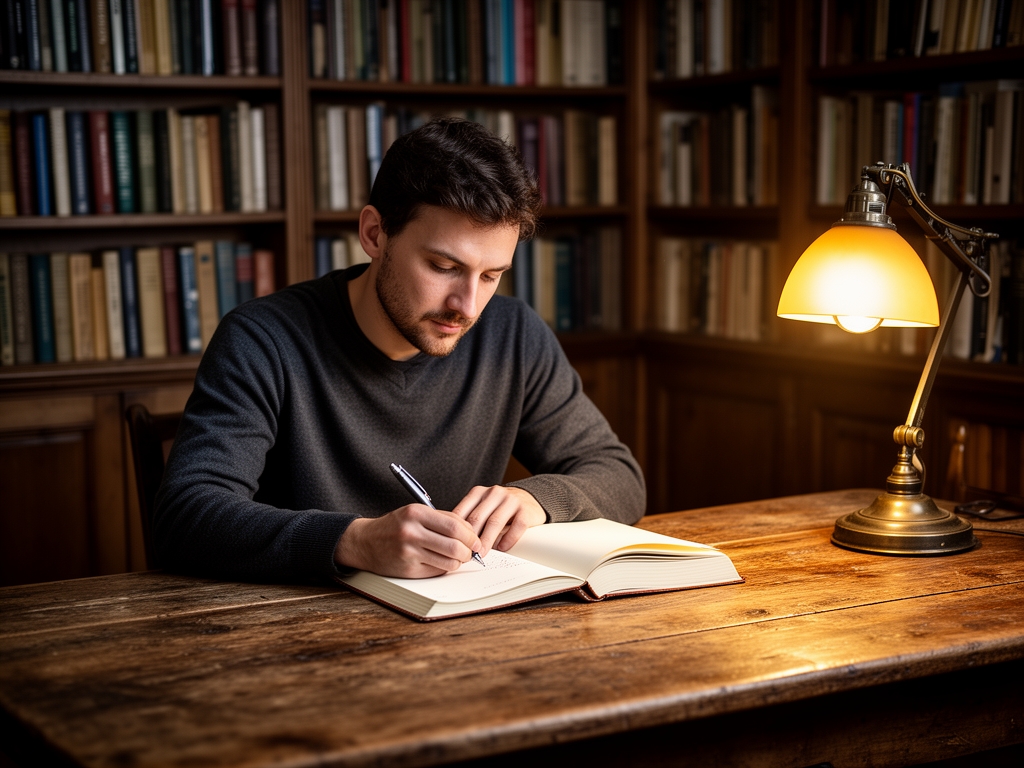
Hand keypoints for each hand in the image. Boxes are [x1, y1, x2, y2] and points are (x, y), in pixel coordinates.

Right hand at [334, 505, 480, 577]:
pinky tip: (441, 562)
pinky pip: (437, 571)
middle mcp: (411, 532)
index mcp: (416, 513)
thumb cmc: (394, 526)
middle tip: (471, 552)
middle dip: (469, 551)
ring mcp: (409, 552)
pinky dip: (445, 568)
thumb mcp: (415, 513)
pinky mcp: (408, 569)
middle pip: (455, 545)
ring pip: (449, 562)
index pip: (455, 526)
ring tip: (457, 557)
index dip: (471, 535)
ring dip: (458, 562)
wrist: (365, 542)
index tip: (476, 540)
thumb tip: (470, 532)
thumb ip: (442, 519)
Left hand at [453, 486, 545, 554]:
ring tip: (481, 554)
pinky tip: (502, 548)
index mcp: (478, 492)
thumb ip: (469, 519)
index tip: (454, 546)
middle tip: (466, 554)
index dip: (457, 531)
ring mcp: (511, 500)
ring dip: (487, 541)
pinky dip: (508, 538)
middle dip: (470, 539)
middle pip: (477, 518)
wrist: (527, 499)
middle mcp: (494, 493)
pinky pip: (516, 525)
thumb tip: (455, 542)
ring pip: (495, 522)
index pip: (463, 512)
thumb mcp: (481, 507)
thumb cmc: (499, 508)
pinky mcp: (526, 509)